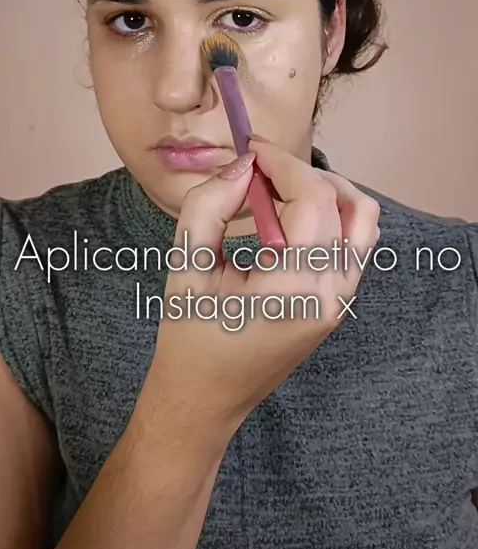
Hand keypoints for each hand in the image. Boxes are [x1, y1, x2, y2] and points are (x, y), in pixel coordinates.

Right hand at [151, 139, 379, 437]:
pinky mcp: (339, 304)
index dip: (284, 163)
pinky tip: (287, 219)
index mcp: (295, 289)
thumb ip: (209, 205)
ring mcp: (342, 302)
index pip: (315, 199)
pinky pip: (354, 244)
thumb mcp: (186, 266)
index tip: (251, 149)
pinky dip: (330, 217)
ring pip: (361, 222)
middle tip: (257, 170)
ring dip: (324, 192)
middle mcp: (332, 295)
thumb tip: (244, 164)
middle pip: (344, 203)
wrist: (204, 399)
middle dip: (301, 174)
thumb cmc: (188, 338)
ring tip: (275, 192)